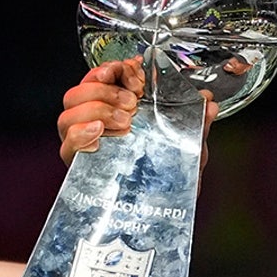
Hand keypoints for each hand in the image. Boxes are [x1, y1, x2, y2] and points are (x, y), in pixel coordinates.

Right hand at [56, 56, 218, 172]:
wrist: (164, 207)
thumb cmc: (170, 171)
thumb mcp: (188, 144)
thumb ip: (198, 122)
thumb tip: (209, 101)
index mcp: (113, 108)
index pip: (100, 78)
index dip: (112, 68)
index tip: (133, 70)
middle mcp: (92, 122)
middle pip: (78, 92)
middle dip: (105, 89)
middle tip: (133, 101)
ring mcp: (82, 142)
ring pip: (68, 113)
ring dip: (96, 108)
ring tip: (125, 120)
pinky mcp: (77, 164)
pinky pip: (67, 144)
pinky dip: (80, 133)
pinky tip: (99, 131)